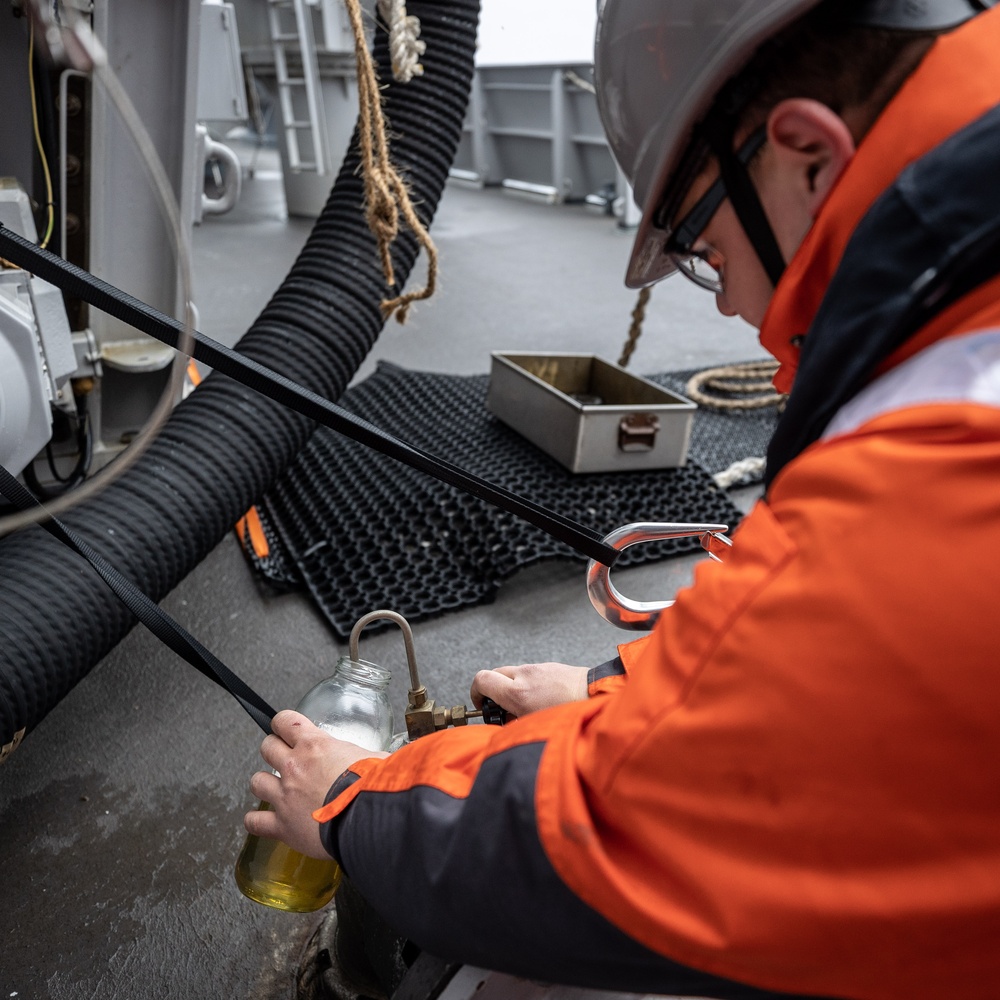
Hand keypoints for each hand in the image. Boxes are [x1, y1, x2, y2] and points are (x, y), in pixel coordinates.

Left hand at [243, 710, 387, 858]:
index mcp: (315, 745)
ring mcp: (285, 796)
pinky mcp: (282, 826)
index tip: (287, 729)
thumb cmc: (375, 787)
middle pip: (266, 747)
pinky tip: (262, 821)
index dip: (284, 724)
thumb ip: (373, 755)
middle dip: (273, 750)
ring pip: (256, 782)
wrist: (367, 820)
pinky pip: (255, 822)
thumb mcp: (377, 758)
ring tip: (275, 789)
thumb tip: (389, 757)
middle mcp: (295, 767)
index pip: (285, 721)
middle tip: (284, 758)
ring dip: (265, 784)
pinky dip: (256, 822)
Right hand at [470, 662, 588, 719]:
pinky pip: (532, 673)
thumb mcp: (535, 727)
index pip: (481, 680)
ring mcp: (538, 668)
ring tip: (527, 707)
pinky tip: (544, 700)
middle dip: (494, 690)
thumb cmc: (571, 715)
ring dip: (514, 688)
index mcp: (516, 692)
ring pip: (514, 674)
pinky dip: (530, 684)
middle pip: (495, 674)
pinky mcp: (551, 665)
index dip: (476, 693)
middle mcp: (525, 675)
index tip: (483, 705)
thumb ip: (514, 724)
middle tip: (503, 708)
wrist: (599, 697)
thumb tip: (506, 723)